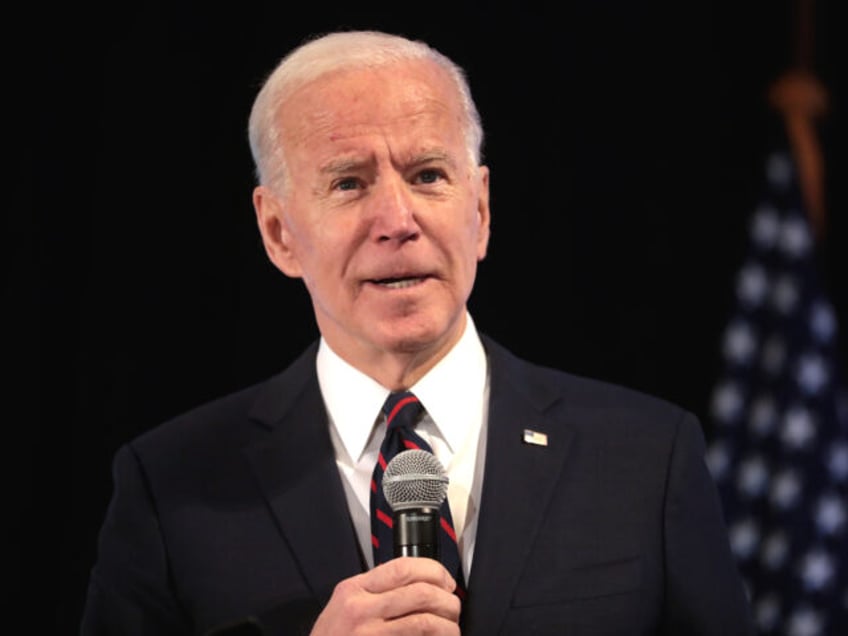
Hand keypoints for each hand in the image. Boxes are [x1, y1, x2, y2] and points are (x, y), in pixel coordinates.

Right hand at [310, 557, 460, 634]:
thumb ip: (373, 591)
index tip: (445, 581)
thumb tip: (417, 582)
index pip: (403, 567)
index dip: (434, 571)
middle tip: (453, 607)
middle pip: (420, 592)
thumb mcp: (343, 606)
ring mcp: (370, 635)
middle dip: (447, 599)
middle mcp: (361, 610)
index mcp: (354, 590)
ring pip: (425, 620)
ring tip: (451, 628)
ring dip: (447, 625)